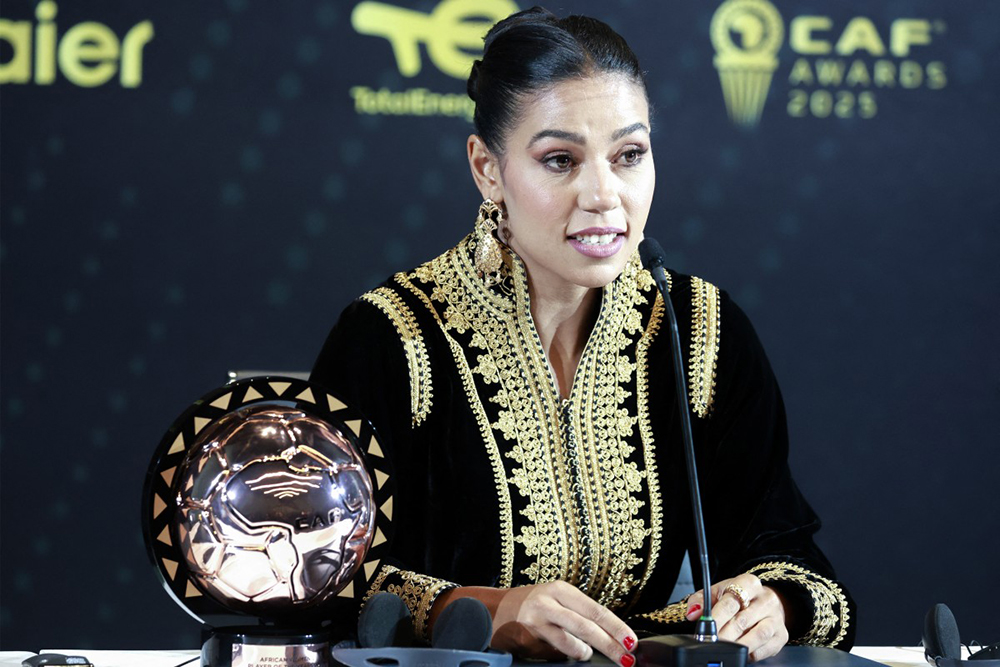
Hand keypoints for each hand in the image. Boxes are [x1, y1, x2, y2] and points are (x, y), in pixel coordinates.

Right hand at [491, 581, 637, 664]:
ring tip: (585, 653)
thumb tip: (611, 635)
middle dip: (611, 646)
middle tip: (626, 659)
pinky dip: (565, 655)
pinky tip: (563, 651)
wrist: (495, 610)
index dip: (616, 627)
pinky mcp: (528, 640)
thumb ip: (579, 613)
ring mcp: (537, 622)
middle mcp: (549, 603)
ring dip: (584, 652)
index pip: (596, 610)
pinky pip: (555, 653)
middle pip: (587, 627)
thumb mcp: (556, 600)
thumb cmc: (532, 606)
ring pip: (572, 644)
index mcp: (561, 590)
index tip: (632, 641)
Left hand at [684, 573, 788, 661]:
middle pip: (743, 620)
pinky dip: (751, 653)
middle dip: (725, 634)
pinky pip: (765, 648)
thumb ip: (701, 600)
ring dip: (739, 645)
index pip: (731, 601)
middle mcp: (766, 599)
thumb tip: (693, 613)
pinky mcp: (782, 636)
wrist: (765, 602)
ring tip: (724, 648)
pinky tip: (740, 652)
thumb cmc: (739, 597)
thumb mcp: (718, 591)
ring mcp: (776, 618)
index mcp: (749, 583)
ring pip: (758, 635)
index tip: (706, 628)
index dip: (717, 617)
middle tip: (712, 642)